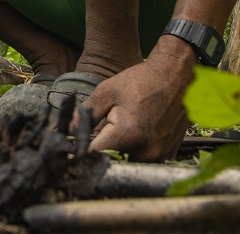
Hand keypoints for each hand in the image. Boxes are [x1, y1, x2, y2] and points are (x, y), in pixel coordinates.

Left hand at [82, 39, 195, 161]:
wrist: (175, 75)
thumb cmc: (141, 81)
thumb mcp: (106, 92)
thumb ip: (84, 115)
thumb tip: (64, 131)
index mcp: (126, 135)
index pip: (93, 155)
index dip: (82, 149)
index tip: (77, 142)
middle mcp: (144, 151)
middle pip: (112, 161)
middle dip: (103, 150)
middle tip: (104, 131)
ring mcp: (159, 155)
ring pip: (128, 163)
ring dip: (121, 151)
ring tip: (124, 129)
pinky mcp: (168, 154)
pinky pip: (145, 161)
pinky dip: (137, 151)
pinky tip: (139, 131)